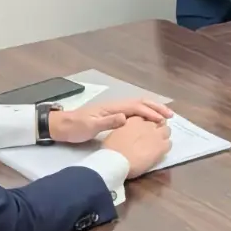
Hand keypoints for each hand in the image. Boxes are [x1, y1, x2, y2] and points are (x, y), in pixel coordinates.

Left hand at [49, 99, 173, 144]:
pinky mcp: (112, 116)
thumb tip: (126, 117)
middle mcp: (115, 106)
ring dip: (152, 110)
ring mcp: (113, 110)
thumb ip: (108, 121)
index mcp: (112, 108)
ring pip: (138, 106)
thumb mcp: (89, 126)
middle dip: (156, 107)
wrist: (60, 126)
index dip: (151, 112)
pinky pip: (133, 112)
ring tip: (164, 117)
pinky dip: (144, 114)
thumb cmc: (75, 128)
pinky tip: (148, 121)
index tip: (163, 120)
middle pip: (140, 102)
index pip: (136, 107)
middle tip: (170, 115)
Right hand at [101, 117, 172, 178]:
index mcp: (134, 120)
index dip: (145, 124)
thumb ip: (124, 129)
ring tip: (157, 143)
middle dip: (156, 127)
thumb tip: (127, 131)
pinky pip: (169, 143)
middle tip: (152, 136)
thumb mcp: (115, 133)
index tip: (143, 130)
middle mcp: (147, 124)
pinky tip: (160, 152)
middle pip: (157, 122)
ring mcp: (156, 134)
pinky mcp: (162, 146)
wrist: (116, 161)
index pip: (145, 117)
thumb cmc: (111, 149)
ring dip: (163, 135)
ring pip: (166, 130)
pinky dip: (166, 146)